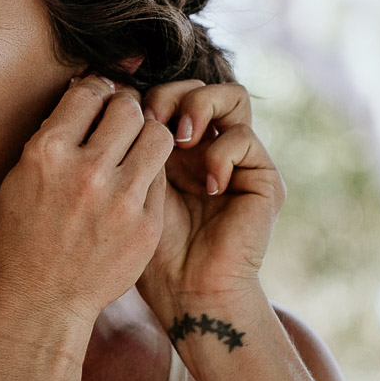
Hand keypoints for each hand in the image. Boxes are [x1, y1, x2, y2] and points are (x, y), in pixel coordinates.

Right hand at [0, 74, 174, 330]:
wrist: (41, 302)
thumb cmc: (24, 240)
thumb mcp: (19, 181)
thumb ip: (51, 139)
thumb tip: (81, 98)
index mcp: (47, 154)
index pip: (89, 92)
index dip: (97, 91)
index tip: (99, 101)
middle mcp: (87, 171)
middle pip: (128, 107)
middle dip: (125, 110)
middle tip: (122, 124)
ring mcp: (121, 200)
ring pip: (157, 136)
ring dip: (147, 136)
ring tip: (137, 150)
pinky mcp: (147, 225)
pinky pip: (161, 179)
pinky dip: (149, 177)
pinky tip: (135, 188)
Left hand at [135, 79, 284, 327]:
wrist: (187, 295)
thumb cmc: (149, 254)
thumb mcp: (130, 192)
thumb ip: (131, 148)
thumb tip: (116, 95)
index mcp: (174, 150)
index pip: (168, 93)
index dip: (147, 95)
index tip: (124, 119)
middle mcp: (208, 148)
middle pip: (199, 85)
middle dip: (172, 94)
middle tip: (152, 121)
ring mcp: (238, 161)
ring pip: (232, 96)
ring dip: (200, 107)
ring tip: (179, 139)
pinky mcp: (263, 179)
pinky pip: (245, 138)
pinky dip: (220, 153)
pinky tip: (206, 186)